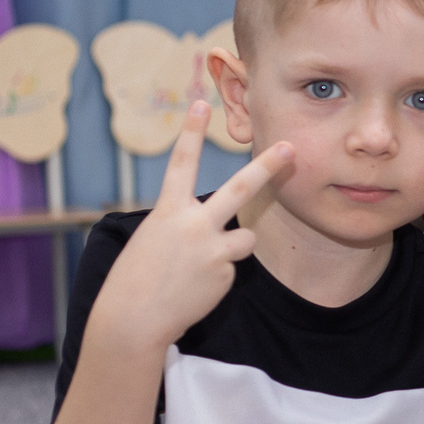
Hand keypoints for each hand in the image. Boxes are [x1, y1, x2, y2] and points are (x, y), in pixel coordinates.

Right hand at [89, 103, 292, 355]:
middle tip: (290, 147)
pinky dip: (218, 274)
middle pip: (240, 189)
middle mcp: (193, 225)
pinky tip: (196, 287)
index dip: (191, 132)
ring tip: (200, 267)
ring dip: (232, 248)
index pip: (181, 163)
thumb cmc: (136, 278)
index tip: (201, 103)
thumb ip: (182, 223)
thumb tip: (215, 226)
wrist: (133, 320)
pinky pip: (232, 266)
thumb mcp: (152, 239)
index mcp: (167, 212)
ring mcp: (212, 250)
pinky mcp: (224, 273)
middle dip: (268, 167)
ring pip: (246, 238)